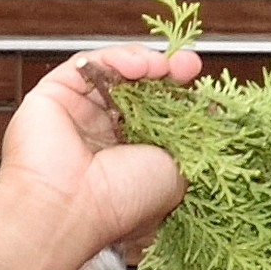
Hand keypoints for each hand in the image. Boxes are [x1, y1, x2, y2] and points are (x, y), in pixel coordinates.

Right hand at [0, 44, 203, 269]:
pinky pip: (86, 65)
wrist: (72, 211)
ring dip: (143, 62)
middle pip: (138, 88)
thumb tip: (216, 116)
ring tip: (160, 67)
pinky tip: (136, 66)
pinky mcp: (54, 94)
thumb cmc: (123, 203)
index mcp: (132, 157)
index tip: (200, 83)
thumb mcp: (179, 173)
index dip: (180, 94)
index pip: (159, 112)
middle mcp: (104, 135)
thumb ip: (194, 143)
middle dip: (166, 72)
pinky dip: (114, 58)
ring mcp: (78, 114)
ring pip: (113, 73)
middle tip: (187, 65)